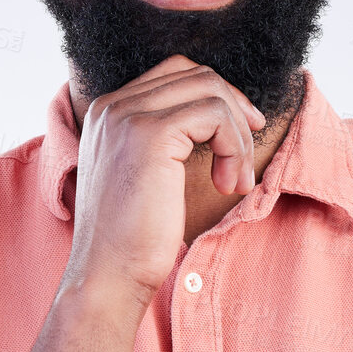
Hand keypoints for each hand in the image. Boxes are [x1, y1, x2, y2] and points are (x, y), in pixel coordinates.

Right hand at [62, 55, 265, 306]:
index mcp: (107, 113)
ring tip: (235, 181)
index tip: (242, 134)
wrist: (108, 277)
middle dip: (233, 110)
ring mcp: (127, 117)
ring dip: (238, 137)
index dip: (217, 98)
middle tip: (245, 155)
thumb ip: (166, 141)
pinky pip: (214, 115)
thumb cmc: (132, 239)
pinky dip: (234, 147)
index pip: (174, 74)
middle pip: (194, 74)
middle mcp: (111, 106)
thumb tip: (219, 116)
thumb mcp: (147, 177)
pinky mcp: (149, 134)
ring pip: (210, 92)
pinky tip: (227, 184)